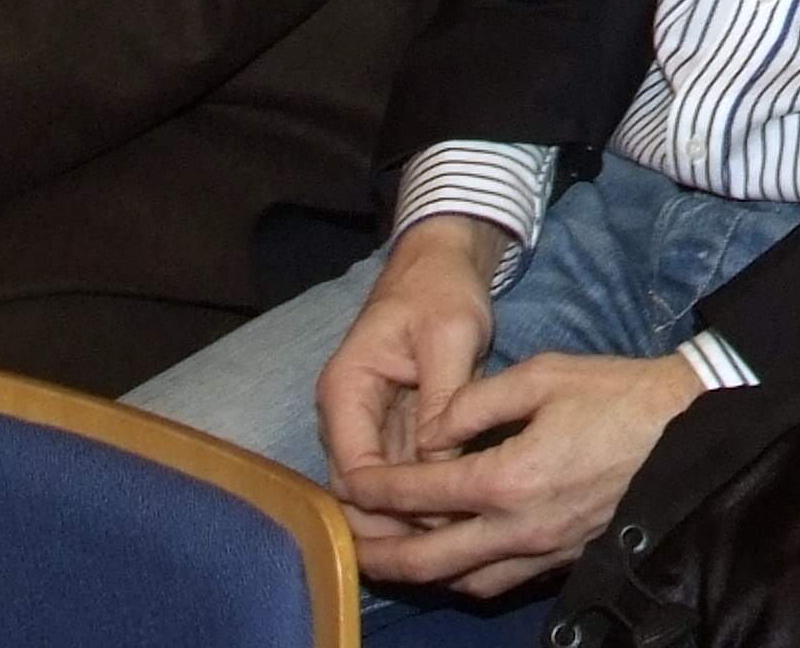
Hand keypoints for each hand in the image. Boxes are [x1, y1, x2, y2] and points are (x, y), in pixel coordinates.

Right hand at [315, 216, 505, 514]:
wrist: (443, 263)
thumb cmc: (443, 292)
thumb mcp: (450, 337)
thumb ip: (443, 398)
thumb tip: (439, 461)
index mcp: (346, 391)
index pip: (352, 468)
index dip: (386, 500)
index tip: (432, 518)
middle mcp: (346, 413)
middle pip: (358, 487)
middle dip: (394, 515)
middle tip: (445, 537)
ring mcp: (367, 421)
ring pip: (378, 483)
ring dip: (407, 508)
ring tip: (453, 530)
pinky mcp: (392, 423)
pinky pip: (398, 467)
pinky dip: (419, 489)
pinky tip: (453, 507)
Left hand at [340, 352, 702, 596]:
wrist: (691, 425)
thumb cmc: (618, 392)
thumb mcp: (541, 374)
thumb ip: (474, 403)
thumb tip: (432, 434)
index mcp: (509, 478)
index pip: (420, 495)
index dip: (375, 492)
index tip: (349, 486)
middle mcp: (520, 527)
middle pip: (428, 560)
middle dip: (379, 553)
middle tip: (348, 542)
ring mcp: (545, 550)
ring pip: (463, 581)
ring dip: (419, 574)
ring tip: (391, 556)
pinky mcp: (567, 557)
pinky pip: (501, 581)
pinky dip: (465, 575)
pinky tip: (454, 559)